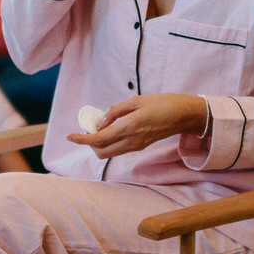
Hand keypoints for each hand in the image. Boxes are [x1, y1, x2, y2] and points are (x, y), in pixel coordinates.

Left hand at [67, 92, 209, 156]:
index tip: (69, 136)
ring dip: (98, 144)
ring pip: (109, 153)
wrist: (184, 115)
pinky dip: (109, 142)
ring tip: (97, 128)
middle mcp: (131, 141)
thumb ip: (115, 111)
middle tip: (85, 130)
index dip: (81, 139)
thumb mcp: (136, 101)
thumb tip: (100, 122)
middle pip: (101, 152)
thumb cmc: (162, 103)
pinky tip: (110, 129)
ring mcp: (136, 146)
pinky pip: (119, 149)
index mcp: (128, 128)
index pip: (98, 139)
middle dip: (89, 144)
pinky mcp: (140, 146)